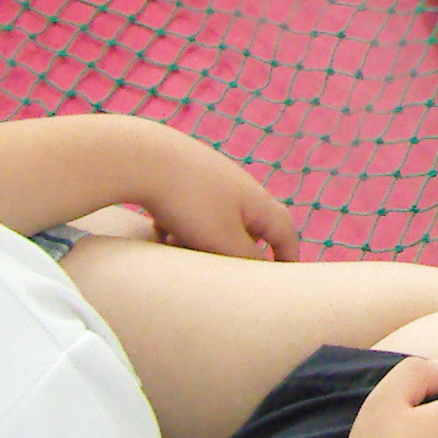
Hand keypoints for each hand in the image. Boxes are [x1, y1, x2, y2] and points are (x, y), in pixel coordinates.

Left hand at [114, 118, 300, 259]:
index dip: (289, 258)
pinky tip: (160, 230)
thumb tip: (261, 266)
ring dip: (202, 243)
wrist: (148, 158)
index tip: (286, 279)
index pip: (286, 234)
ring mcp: (215, 181)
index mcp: (260, 204)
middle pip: (250, 228)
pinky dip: (181, 227)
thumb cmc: (191, 204)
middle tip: (225, 272)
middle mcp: (242, 190)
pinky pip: (192, 212)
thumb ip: (248, 258)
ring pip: (216, 223)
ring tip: (179, 250)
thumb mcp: (223, 241)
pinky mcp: (188, 178)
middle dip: (237, 253)